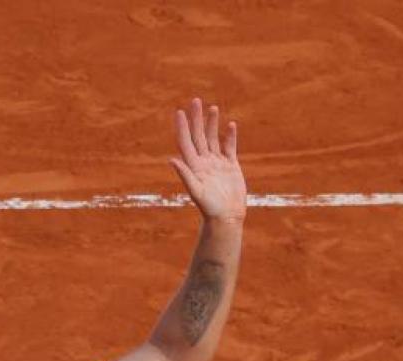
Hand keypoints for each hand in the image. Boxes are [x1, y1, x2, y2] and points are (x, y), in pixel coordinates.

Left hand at [170, 98, 246, 223]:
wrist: (226, 217)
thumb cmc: (209, 207)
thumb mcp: (195, 190)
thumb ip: (185, 174)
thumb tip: (171, 160)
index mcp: (193, 166)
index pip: (186, 142)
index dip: (182, 127)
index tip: (179, 112)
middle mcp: (204, 162)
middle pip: (198, 136)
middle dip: (196, 119)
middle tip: (195, 100)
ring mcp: (217, 163)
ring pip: (213, 139)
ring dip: (212, 124)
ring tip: (212, 108)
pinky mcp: (230, 166)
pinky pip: (229, 147)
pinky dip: (229, 136)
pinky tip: (230, 125)